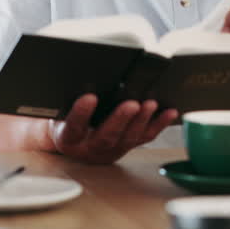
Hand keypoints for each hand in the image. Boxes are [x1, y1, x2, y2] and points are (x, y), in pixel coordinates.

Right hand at [50, 94, 177, 163]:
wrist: (72, 141)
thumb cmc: (66, 119)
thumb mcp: (60, 111)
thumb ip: (69, 101)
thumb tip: (84, 78)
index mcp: (68, 139)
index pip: (74, 127)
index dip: (81, 114)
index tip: (89, 97)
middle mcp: (90, 149)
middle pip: (105, 137)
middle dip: (120, 120)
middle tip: (131, 104)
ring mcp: (110, 150)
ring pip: (128, 139)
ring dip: (141, 121)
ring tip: (150, 104)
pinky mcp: (127, 147)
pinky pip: (145, 137)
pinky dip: (159, 124)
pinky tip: (169, 112)